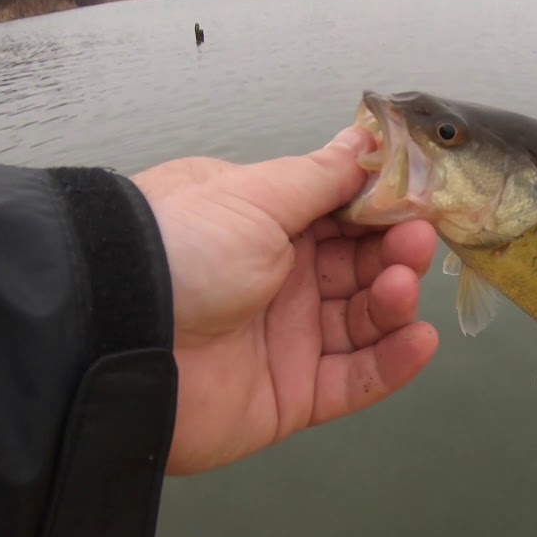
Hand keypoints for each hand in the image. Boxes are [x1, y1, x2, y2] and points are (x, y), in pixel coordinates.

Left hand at [131, 127, 438, 474]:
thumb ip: (322, 176)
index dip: (383, 211)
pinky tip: (417, 341)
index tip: (421, 201)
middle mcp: (279, 281)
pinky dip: (392, 364)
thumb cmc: (180, 250)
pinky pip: (355, 381)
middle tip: (416, 241)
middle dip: (395, 254)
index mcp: (266, 227)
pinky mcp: (291, 397)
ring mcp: (286, 340)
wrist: (115, 336)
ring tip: (402, 288)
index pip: (343, 217)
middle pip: (361, 269)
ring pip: (364, 323)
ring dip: (394, 304)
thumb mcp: (255, 196)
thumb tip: (364, 138)